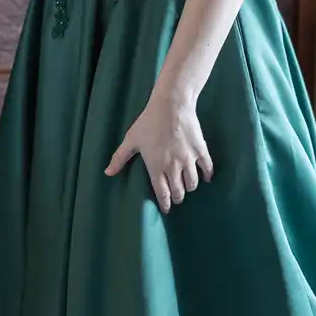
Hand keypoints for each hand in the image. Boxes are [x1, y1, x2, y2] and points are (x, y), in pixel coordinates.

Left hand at [106, 92, 213, 214]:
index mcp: (156, 167)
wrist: (171, 106)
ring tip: (187, 187)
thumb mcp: (131, 140)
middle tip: (176, 199)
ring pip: (192, 183)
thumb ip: (119, 158)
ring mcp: (189, 160)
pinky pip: (208, 168)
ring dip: (189, 188)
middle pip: (178, 192)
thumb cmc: (148, 123)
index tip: (166, 210)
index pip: (162, 193)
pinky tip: (206, 178)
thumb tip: (107, 173)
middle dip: (177, 198)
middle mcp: (174, 168)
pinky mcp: (201, 151)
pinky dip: (207, 175)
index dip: (165, 204)